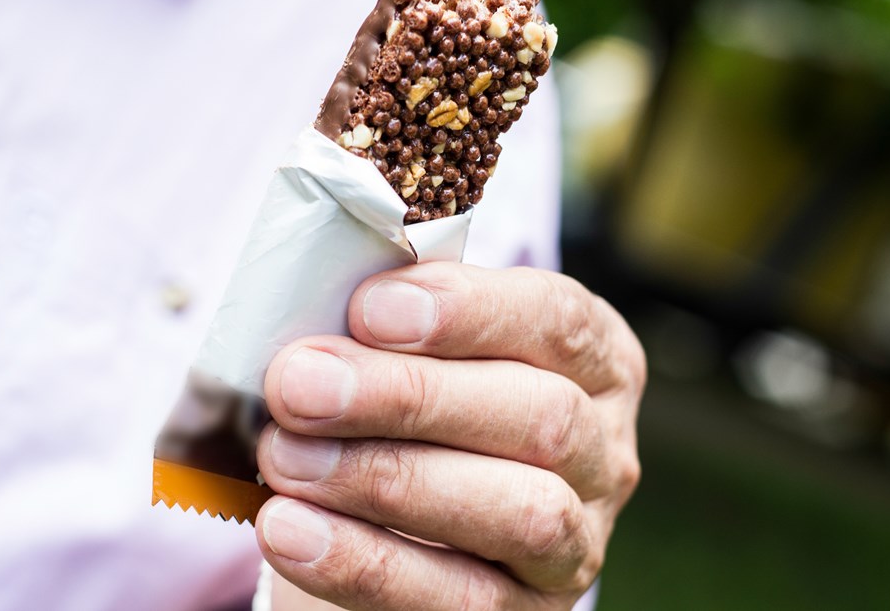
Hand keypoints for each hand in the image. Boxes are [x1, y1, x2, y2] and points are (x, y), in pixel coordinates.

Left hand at [255, 262, 644, 609]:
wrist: (407, 521)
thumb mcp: (424, 348)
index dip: (469, 312)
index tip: (369, 308)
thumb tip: (321, 325)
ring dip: (388, 479)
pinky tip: (289, 528)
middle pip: (541, 417)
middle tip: (299, 384)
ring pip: (520, 512)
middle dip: (411, 397)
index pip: (558, 320)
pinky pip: (461, 599)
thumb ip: (392, 327)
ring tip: (286, 456)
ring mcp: (578, 540)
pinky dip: (364, 563)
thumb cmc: (418, 405)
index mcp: (595, 361)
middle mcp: (603, 451)